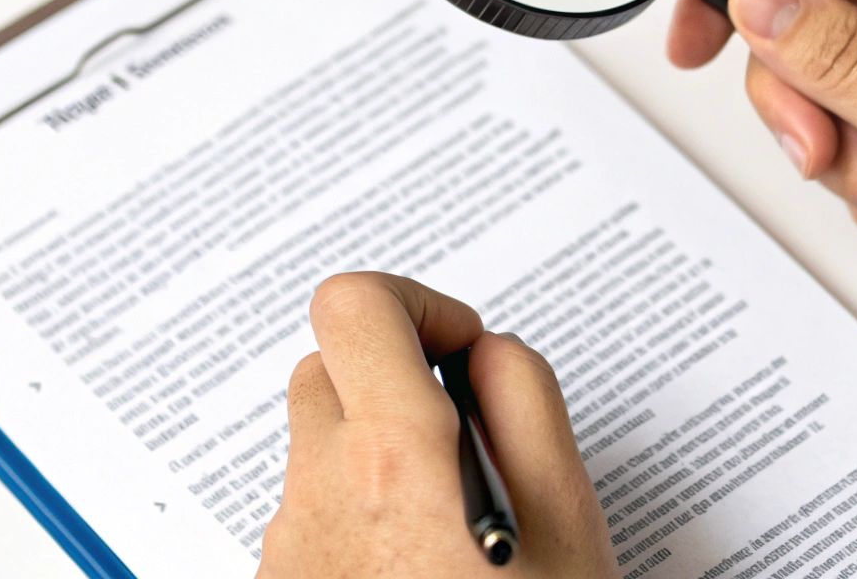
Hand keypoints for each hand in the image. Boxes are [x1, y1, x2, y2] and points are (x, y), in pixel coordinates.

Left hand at [259, 273, 612, 577]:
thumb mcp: (568, 520)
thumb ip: (528, 405)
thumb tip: (485, 353)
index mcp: (393, 458)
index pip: (354, 305)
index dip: (414, 305)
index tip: (459, 349)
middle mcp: (320, 495)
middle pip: (330, 374)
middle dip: (395, 385)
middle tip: (463, 443)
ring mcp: (288, 549)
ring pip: (322, 454)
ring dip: (378, 462)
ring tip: (449, 529)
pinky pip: (311, 520)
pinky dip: (359, 521)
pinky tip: (416, 568)